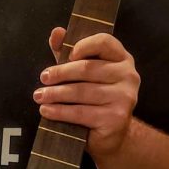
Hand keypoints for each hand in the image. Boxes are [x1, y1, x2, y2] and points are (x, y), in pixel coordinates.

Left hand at [33, 29, 139, 157]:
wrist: (112, 135)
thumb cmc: (95, 98)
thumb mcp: (82, 73)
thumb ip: (68, 52)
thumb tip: (56, 33)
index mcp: (122, 59)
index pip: (105, 42)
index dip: (84, 45)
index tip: (66, 55)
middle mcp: (128, 76)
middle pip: (88, 68)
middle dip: (60, 73)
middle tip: (43, 78)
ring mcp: (125, 98)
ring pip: (81, 91)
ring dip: (55, 94)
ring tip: (39, 96)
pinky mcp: (116, 118)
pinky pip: (81, 112)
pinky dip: (59, 111)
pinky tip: (46, 110)